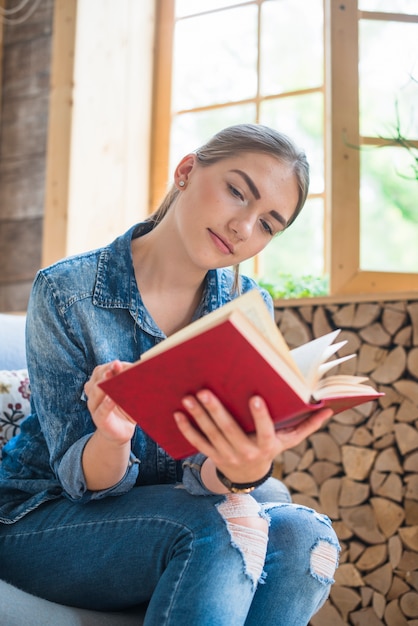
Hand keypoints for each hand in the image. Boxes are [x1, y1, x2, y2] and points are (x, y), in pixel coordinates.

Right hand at [84, 360, 135, 444]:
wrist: (121, 431)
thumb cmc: (126, 408)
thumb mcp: (130, 393)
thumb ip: (131, 381)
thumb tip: (141, 368)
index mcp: (99, 384)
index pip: (101, 370)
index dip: (111, 366)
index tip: (120, 363)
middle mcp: (94, 394)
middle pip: (96, 378)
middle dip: (107, 371)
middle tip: (116, 366)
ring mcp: (95, 407)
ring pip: (95, 393)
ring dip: (104, 384)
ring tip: (111, 377)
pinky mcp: (100, 420)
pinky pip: (101, 411)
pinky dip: (106, 405)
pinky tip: (111, 400)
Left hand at [174, 390, 331, 486]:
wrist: (249, 477)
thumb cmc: (272, 449)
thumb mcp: (290, 440)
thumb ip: (308, 425)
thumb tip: (329, 408)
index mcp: (266, 446)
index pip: (265, 431)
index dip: (260, 416)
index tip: (256, 397)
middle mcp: (246, 452)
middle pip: (229, 431)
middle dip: (216, 411)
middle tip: (205, 391)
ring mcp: (227, 456)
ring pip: (211, 435)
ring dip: (199, 416)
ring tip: (189, 397)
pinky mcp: (212, 456)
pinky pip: (198, 443)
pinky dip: (187, 429)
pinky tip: (178, 414)